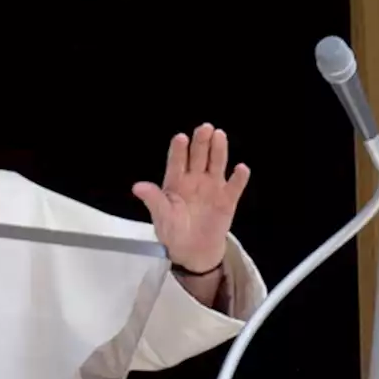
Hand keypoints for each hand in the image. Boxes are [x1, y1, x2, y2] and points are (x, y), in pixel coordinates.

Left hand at [132, 123, 249, 271]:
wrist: (192, 250)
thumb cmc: (173, 230)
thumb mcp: (161, 216)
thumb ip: (153, 199)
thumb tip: (137, 187)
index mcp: (176, 181)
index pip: (177, 161)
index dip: (179, 150)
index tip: (181, 138)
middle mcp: (194, 179)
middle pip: (198, 156)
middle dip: (201, 142)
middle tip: (204, 128)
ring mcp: (212, 187)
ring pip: (216, 164)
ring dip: (218, 150)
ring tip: (219, 135)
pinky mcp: (227, 200)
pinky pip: (234, 186)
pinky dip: (238, 178)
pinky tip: (241, 169)